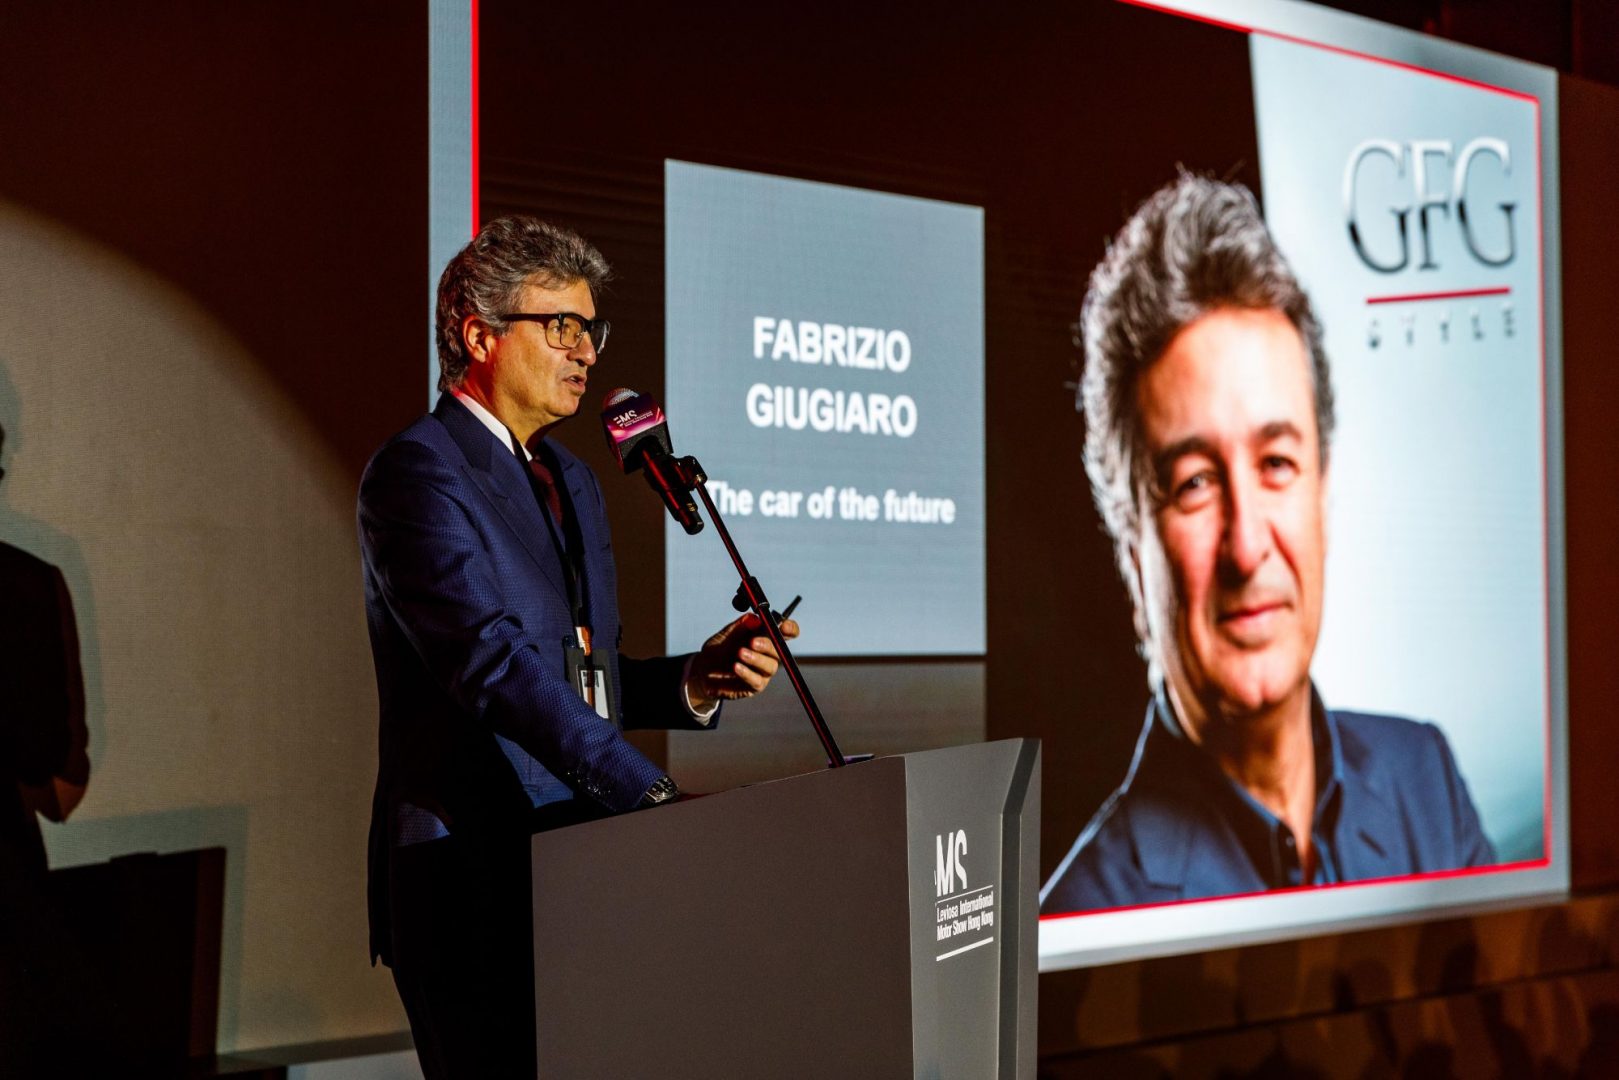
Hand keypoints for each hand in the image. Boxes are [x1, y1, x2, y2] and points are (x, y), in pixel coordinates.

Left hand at [685, 613, 799, 711]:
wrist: (703, 671)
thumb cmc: (718, 650)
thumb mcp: (724, 635)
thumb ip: (738, 627)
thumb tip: (752, 618)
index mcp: (765, 636)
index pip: (786, 632)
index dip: (790, 628)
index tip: (782, 626)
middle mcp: (769, 654)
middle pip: (780, 649)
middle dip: (767, 644)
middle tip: (752, 642)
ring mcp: (764, 671)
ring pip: (770, 666)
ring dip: (756, 659)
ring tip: (740, 653)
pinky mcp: (756, 685)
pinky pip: (756, 680)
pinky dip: (746, 673)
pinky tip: (736, 667)